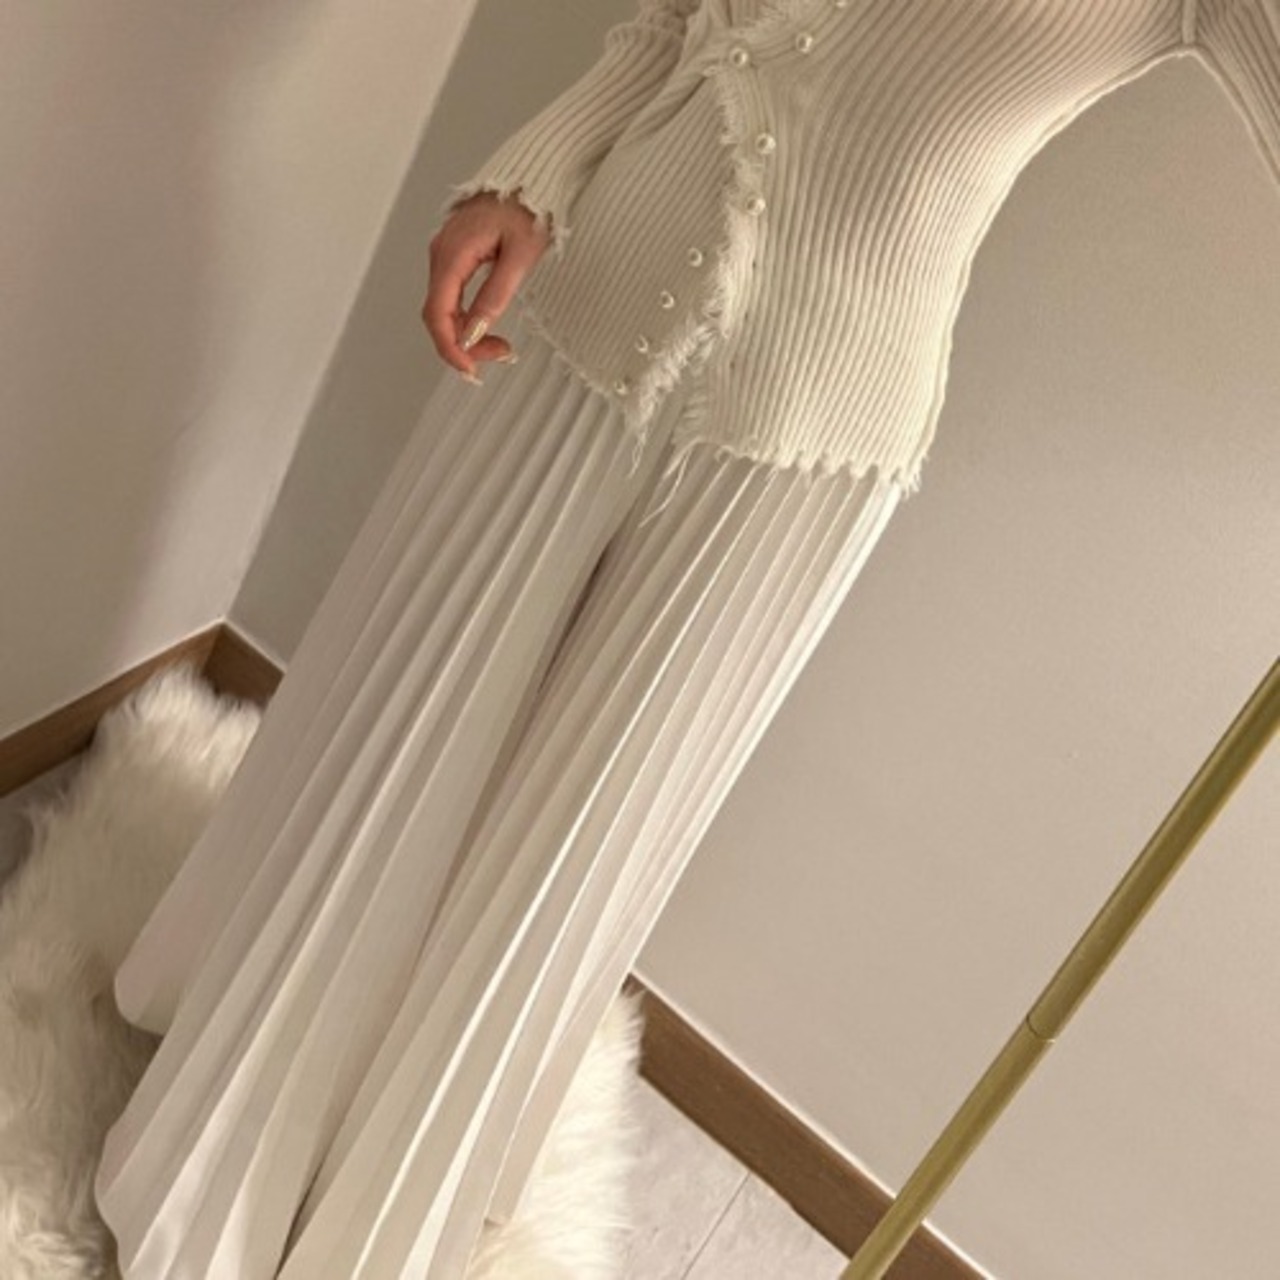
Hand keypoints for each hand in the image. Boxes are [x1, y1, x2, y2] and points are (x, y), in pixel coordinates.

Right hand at [422, 190, 551, 380]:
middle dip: (463, 344)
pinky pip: (451, 296)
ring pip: (444, 308)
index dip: (450, 347)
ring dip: (466, 334)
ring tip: (500, 346)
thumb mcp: (520, 256)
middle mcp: (441, 255)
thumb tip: (473, 332)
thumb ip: (495, 296)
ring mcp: (446, 255)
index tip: (471, 370)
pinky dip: (465, 318)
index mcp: (453, 254)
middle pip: (438, 315)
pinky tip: (485, 327)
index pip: (438, 313)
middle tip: (500, 356)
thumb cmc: (529, 209)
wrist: (530, 180)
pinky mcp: (455, 256)